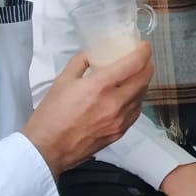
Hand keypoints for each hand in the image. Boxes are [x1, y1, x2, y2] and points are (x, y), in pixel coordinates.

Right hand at [22, 43, 153, 177]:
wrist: (48, 148)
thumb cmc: (52, 114)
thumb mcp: (62, 81)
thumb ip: (80, 63)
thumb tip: (91, 55)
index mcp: (100, 86)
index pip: (133, 64)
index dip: (143, 52)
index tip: (144, 46)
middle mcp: (115, 103)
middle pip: (144, 79)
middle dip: (147, 66)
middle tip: (142, 59)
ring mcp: (120, 120)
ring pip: (142, 96)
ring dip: (142, 83)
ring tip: (135, 76)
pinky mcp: (119, 133)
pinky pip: (135, 112)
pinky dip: (135, 100)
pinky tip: (128, 97)